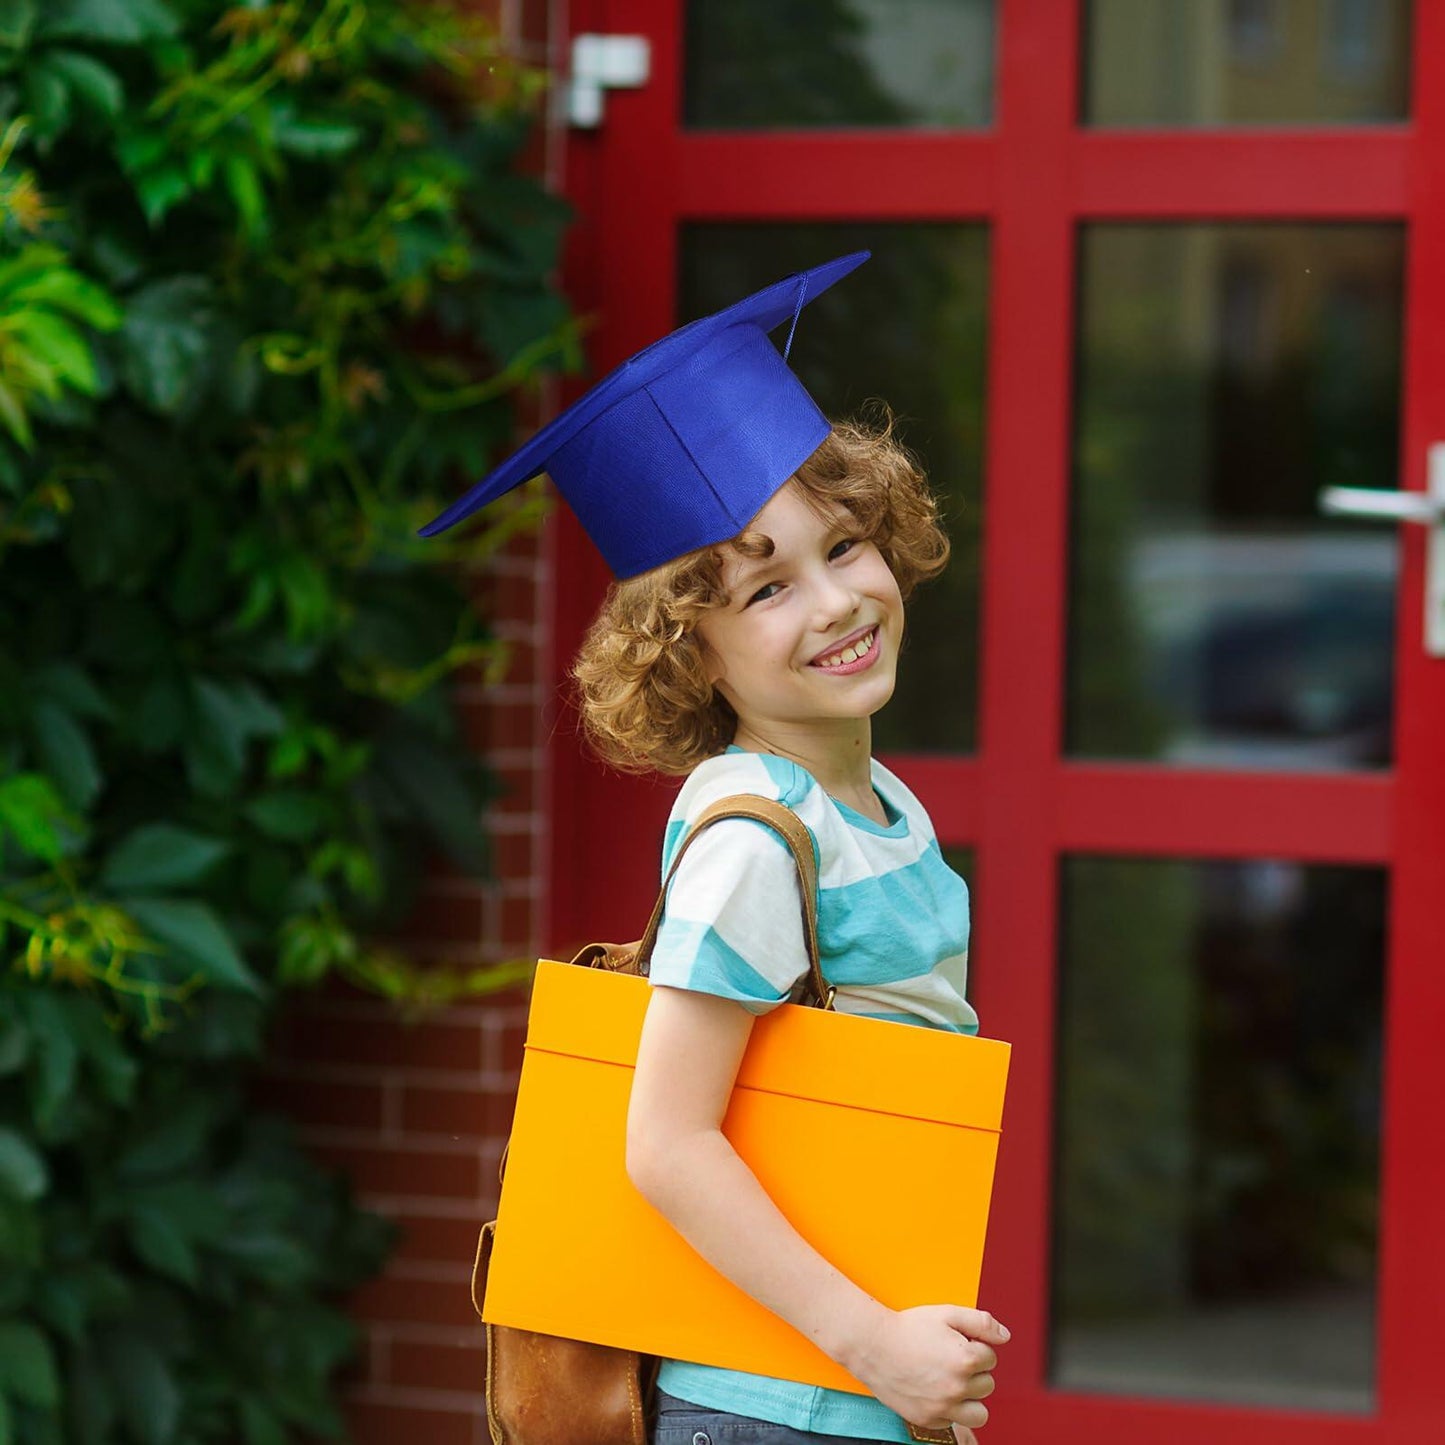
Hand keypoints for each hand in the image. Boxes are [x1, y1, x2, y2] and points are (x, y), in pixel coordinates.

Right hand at [844, 1304, 1007, 1432]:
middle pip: (987, 1383)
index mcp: (966, 1360)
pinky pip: (955, 1421)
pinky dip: (950, 1409)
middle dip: (973, 1370)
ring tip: (951, 1380)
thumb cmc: (909, 1328)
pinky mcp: (930, 1420)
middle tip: (949, 1358)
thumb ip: (981, 1322)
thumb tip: (1005, 1336)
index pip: (991, 1357)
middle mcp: (958, 1388)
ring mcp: (944, 1407)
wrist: (873, 1346)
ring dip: (970, 1397)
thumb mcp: (946, 1313)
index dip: (974, 1345)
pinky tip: (935, 1390)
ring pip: (979, 1411)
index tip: (955, 1341)